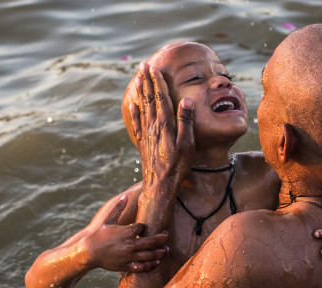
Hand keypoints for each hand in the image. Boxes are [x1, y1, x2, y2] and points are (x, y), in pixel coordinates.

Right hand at [85, 195, 168, 272]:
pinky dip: (150, 265)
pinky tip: (156, 262)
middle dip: (161, 239)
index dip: (144, 227)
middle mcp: (129, 245)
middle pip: (151, 242)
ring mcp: (129, 256)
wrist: (89, 252)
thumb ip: (118, 208)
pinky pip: (141, 267)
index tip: (143, 228)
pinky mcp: (126, 266)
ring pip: (149, 255)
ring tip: (166, 250)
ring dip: (160, 253)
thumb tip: (125, 196)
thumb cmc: (98, 235)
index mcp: (126, 232)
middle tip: (167, 236)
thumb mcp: (107, 220)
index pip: (142, 228)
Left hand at [128, 63, 194, 230]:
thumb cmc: (177, 166)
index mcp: (165, 124)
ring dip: (141, 92)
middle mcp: (153, 126)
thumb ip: (186, 122)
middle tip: (143, 66)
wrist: (160, 185)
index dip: (157, 82)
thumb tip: (186, 100)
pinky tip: (133, 105)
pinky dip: (135, 112)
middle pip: (149, 99)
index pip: (161, 98)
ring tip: (139, 78)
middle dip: (147, 82)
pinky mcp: (143, 142)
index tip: (154, 68)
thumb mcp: (187, 144)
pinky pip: (137, 123)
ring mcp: (146, 134)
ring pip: (143, 107)